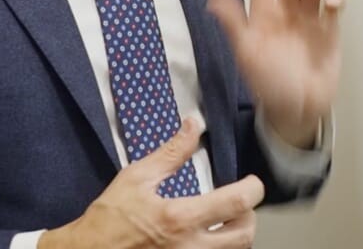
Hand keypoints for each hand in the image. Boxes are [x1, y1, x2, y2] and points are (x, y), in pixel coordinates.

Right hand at [39, 118, 262, 248]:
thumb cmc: (109, 219)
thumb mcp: (137, 178)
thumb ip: (172, 152)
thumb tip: (193, 125)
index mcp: (179, 218)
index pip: (237, 203)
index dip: (253, 189)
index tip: (251, 182)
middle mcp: (188, 248)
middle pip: (244, 236)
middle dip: (248, 216)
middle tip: (238, 204)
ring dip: (236, 236)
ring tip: (224, 221)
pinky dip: (217, 248)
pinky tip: (207, 238)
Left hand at [208, 0, 342, 147]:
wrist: (297, 111)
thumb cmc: (268, 84)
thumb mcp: (246, 53)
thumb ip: (232, 21)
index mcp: (262, 15)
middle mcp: (286, 12)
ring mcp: (308, 21)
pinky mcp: (329, 32)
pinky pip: (333, 8)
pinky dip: (335, 0)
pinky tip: (332, 2)